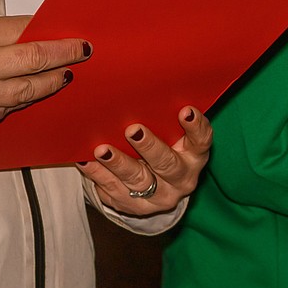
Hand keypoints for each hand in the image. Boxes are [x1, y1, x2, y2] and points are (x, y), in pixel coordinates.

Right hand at [0, 16, 89, 132]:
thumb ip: (2, 36)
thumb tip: (42, 36)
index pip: (24, 33)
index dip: (52, 34)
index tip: (72, 36)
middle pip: (32, 61)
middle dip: (62, 55)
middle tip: (82, 51)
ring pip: (27, 90)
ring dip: (51, 81)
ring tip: (66, 73)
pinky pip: (10, 108)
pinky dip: (27, 98)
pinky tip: (39, 90)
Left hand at [77, 106, 211, 217]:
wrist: (155, 185)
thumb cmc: (163, 144)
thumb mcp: (172, 133)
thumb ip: (165, 116)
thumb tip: (146, 80)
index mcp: (194, 156)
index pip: (201, 141)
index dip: (195, 126)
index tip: (185, 110)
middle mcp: (181, 180)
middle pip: (167, 165)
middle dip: (149, 147)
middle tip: (132, 130)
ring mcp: (158, 197)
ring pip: (138, 181)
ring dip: (119, 164)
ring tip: (102, 149)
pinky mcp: (134, 206)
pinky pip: (114, 192)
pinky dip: (98, 175)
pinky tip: (86, 161)